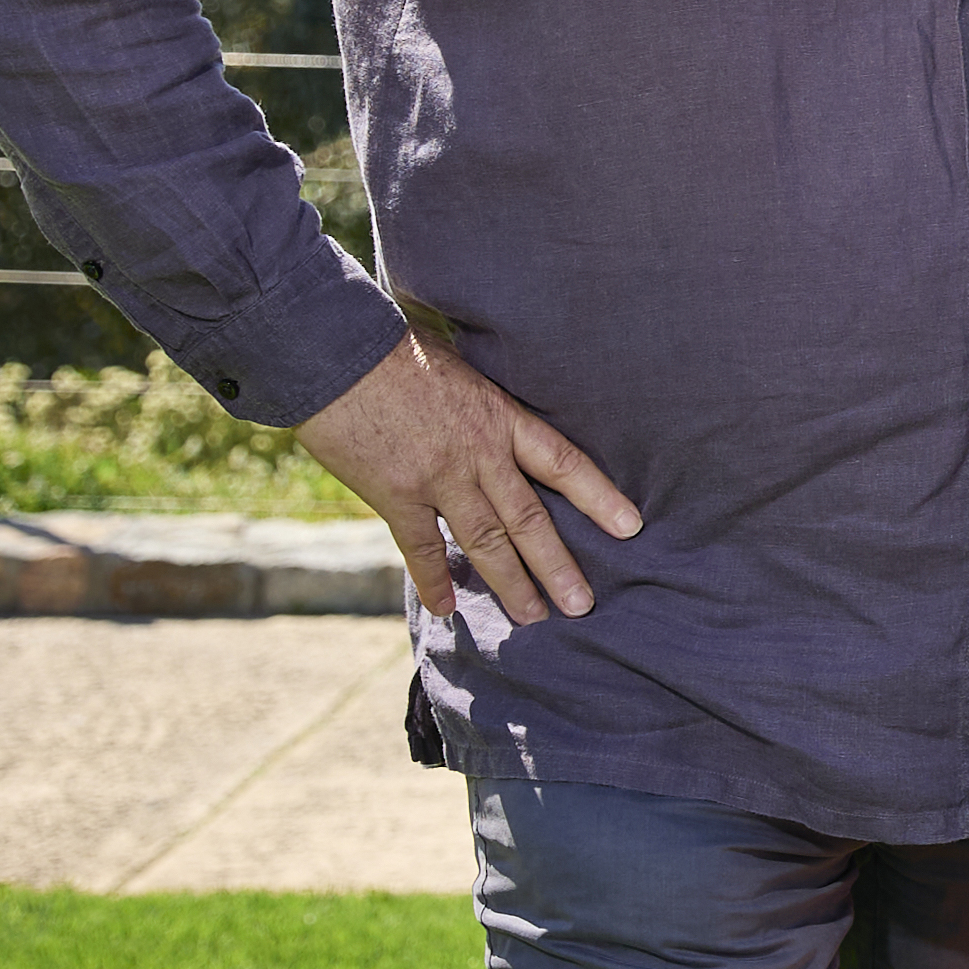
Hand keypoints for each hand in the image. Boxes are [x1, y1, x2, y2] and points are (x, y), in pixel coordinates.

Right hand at [294, 332, 645, 625]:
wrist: (337, 352)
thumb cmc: (401, 351)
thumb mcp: (465, 365)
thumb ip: (489, 400)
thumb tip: (506, 410)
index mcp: (502, 418)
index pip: (565, 463)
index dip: (599, 498)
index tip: (631, 529)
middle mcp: (478, 454)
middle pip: (529, 519)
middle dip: (558, 566)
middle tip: (582, 605)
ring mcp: (437, 478)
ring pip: (485, 541)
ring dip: (511, 583)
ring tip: (534, 617)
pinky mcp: (394, 494)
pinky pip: (419, 547)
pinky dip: (434, 579)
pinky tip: (447, 608)